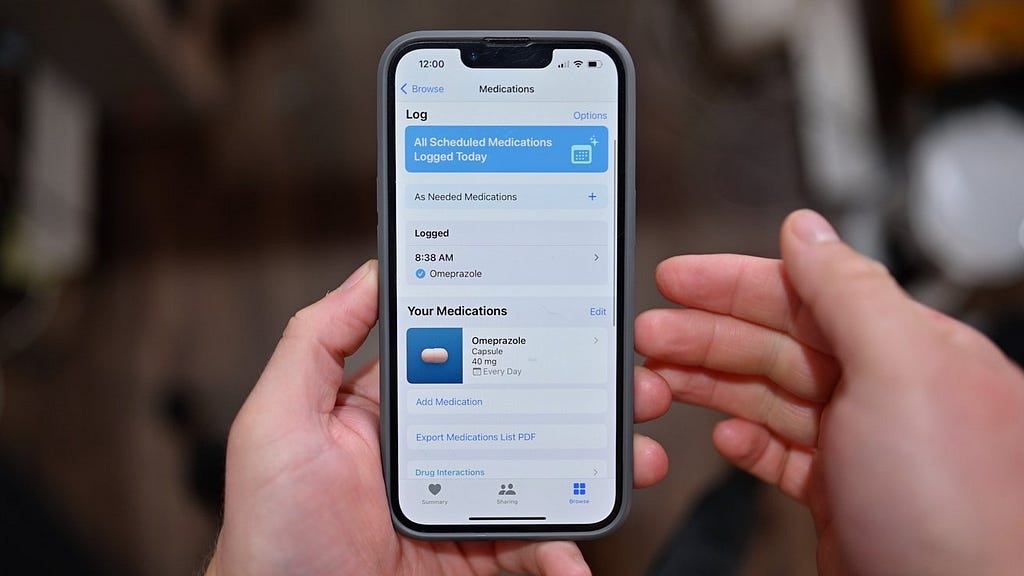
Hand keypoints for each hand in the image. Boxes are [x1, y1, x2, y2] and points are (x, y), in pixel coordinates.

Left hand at [206, 260, 669, 575]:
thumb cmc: (268, 535)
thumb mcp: (277, 424)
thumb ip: (315, 343)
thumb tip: (372, 273)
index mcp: (387, 410)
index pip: (463, 353)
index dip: (519, 333)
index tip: (573, 315)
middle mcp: (428, 450)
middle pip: (519, 410)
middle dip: (582, 397)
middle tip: (634, 386)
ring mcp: (455, 506)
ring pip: (541, 475)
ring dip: (595, 466)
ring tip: (638, 457)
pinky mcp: (471, 559)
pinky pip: (531, 548)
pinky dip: (562, 551)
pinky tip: (576, 555)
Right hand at [636, 210, 1023, 574]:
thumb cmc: (958, 512)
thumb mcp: (900, 374)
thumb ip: (849, 292)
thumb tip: (806, 229)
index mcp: (910, 348)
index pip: (810, 292)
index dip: (735, 282)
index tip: (678, 278)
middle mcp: (888, 393)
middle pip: (779, 344)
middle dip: (707, 334)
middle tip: (650, 335)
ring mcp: (864, 449)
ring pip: (770, 398)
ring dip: (710, 385)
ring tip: (658, 382)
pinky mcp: (843, 499)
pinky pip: (780, 454)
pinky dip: (743, 441)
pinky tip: (722, 437)